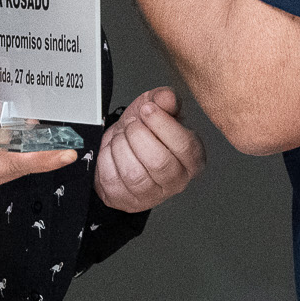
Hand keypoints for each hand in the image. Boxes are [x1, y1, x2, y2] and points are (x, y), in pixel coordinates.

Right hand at [0, 58, 75, 201]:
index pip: (18, 162)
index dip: (46, 156)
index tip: (70, 150)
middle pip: (17, 162)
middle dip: (36, 142)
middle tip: (53, 119)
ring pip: (6, 164)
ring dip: (17, 143)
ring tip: (30, 117)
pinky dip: (1, 147)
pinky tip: (2, 127)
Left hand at [94, 87, 206, 211]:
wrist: (123, 146)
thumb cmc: (144, 130)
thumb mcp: (155, 106)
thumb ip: (164, 99)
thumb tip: (168, 98)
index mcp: (193, 158)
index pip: (185, 146)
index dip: (162, 124)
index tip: (147, 109)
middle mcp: (177, 181)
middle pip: (158, 161)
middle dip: (138, 136)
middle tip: (131, 124)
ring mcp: (152, 196)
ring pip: (134, 174)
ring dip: (121, 147)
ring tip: (121, 137)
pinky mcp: (127, 202)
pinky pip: (112, 181)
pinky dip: (106, 160)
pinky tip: (112, 152)